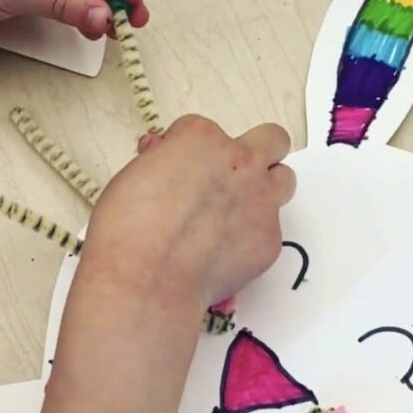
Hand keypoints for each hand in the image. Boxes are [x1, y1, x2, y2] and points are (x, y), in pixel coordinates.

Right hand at [80, 115, 296, 311]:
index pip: (205, 130)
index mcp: (202, 138)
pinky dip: (251, 237)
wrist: (147, 281)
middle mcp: (240, 163)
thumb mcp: (132, 176)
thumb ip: (162, 161)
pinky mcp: (270, 239)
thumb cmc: (127, 230)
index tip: (180, 171)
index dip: (190, 151)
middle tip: (234, 174)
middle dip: (257, 152)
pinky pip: (270, 230)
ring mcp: (261, 201)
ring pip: (284, 180)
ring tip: (237, 212)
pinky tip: (223, 253)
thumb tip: (167, 160)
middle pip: (272, 140)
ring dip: (265, 189)